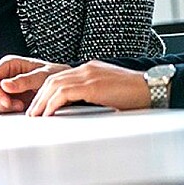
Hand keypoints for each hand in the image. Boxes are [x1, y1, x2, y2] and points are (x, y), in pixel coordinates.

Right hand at [0, 55, 70, 113]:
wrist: (62, 86)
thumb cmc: (55, 75)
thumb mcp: (42, 76)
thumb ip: (24, 80)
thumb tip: (4, 85)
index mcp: (9, 64)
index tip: (7, 102)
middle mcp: (3, 75)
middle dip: (0, 102)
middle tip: (18, 106)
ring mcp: (3, 88)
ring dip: (1, 108)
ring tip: (20, 107)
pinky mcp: (5, 100)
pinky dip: (2, 113)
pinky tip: (17, 110)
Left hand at [26, 61, 150, 116]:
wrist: (152, 88)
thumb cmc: (134, 93)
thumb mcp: (108, 91)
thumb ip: (93, 94)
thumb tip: (79, 107)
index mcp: (90, 69)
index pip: (60, 77)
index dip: (46, 91)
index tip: (39, 105)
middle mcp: (87, 68)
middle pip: (53, 80)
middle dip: (39, 97)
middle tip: (32, 113)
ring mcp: (89, 75)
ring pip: (54, 85)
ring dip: (42, 102)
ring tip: (36, 116)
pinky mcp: (92, 85)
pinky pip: (64, 93)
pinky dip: (52, 104)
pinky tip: (48, 114)